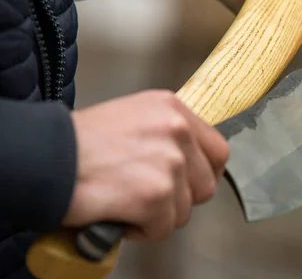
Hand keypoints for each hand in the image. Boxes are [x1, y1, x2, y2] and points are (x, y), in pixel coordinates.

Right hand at [63, 90, 228, 240]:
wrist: (46, 157)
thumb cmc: (81, 142)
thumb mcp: (134, 118)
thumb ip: (167, 135)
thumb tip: (190, 163)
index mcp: (173, 108)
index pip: (218, 150)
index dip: (204, 174)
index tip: (188, 184)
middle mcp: (177, 129)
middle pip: (206, 184)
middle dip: (179, 198)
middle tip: (148, 196)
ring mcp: (169, 161)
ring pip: (184, 210)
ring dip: (156, 215)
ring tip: (125, 201)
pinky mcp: (156, 193)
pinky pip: (163, 227)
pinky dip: (139, 230)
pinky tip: (118, 212)